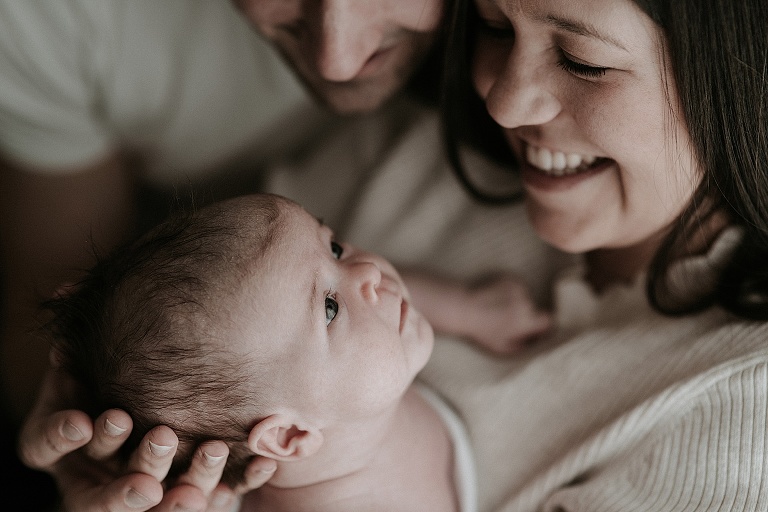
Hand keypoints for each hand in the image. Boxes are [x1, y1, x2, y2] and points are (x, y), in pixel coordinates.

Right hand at [19, 354, 275, 510]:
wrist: (152, 394)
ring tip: (213, 450)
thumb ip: (79, 333)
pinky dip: (238, 480)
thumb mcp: (82, 356)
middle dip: (139, 461)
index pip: (48, 445)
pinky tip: (261, 464)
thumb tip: (69, 291)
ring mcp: (142, 487)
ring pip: (166, 495)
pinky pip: (216, 494)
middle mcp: (98, 475)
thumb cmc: (100, 372)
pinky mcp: (186, 492)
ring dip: (191, 476)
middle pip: (111, 485)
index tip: (83, 421)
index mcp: (61, 444)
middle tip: (162, 437)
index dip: (62, 434)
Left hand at [461, 275, 551, 353]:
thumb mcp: (502, 348)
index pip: (548, 320)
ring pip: (524, 296)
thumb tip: (537, 346)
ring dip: (515, 302)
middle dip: (524, 314)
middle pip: (533, 308)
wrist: (464, 308)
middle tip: (506, 319)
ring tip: (497, 309)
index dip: (542, 325)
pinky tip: (495, 298)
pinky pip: (515, 287)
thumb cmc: (482, 331)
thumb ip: (524, 349)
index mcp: (526, 320)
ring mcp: (518, 289)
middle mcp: (525, 302)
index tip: (534, 328)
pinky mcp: (510, 279)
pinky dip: (508, 291)